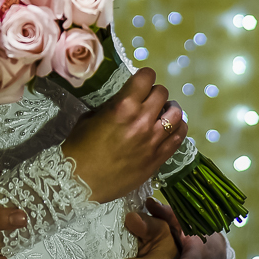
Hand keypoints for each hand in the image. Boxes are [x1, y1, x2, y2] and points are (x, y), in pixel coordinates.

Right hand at [61, 68, 186, 202]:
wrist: (79, 182)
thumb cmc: (79, 147)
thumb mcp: (90, 118)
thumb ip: (111, 106)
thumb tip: (124, 101)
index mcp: (123, 106)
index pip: (146, 77)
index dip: (144, 76)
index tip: (140, 82)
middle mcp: (142, 120)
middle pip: (162, 93)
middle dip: (154, 93)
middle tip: (146, 100)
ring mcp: (153, 141)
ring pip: (176, 114)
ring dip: (168, 110)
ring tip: (161, 114)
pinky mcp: (158, 158)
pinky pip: (179, 137)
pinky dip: (177, 129)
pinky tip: (169, 129)